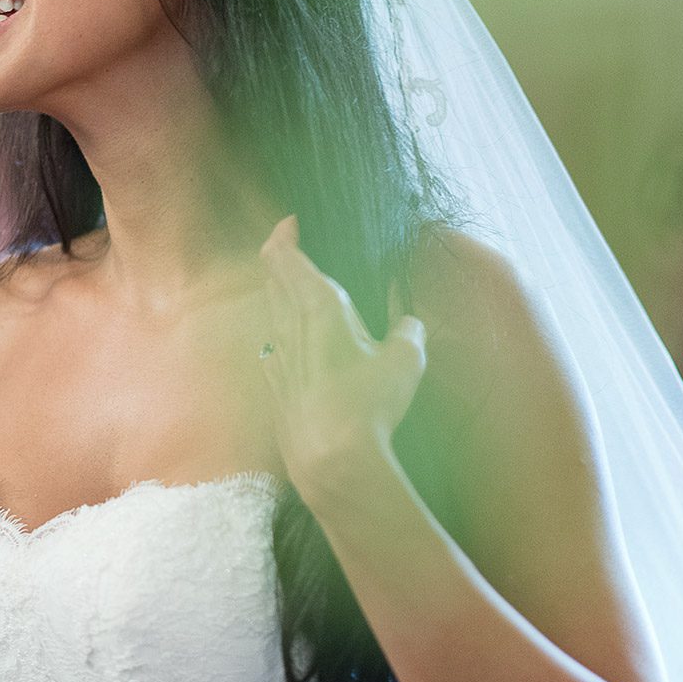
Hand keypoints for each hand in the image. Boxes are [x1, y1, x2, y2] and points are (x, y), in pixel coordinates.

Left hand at [257, 216, 426, 513]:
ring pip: (272, 313)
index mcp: (317, 304)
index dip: (283, 233)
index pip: (283, 255)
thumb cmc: (370, 403)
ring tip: (305, 295)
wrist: (332, 460)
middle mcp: (288, 325)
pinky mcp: (275, 387)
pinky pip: (274, 349)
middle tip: (300, 248)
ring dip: (284, 298)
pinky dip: (285, 337)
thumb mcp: (406, 359)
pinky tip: (296, 347)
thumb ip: (409, 328)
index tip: (293, 221)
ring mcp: (277, 357)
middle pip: (273, 278)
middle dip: (284, 259)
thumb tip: (410, 319)